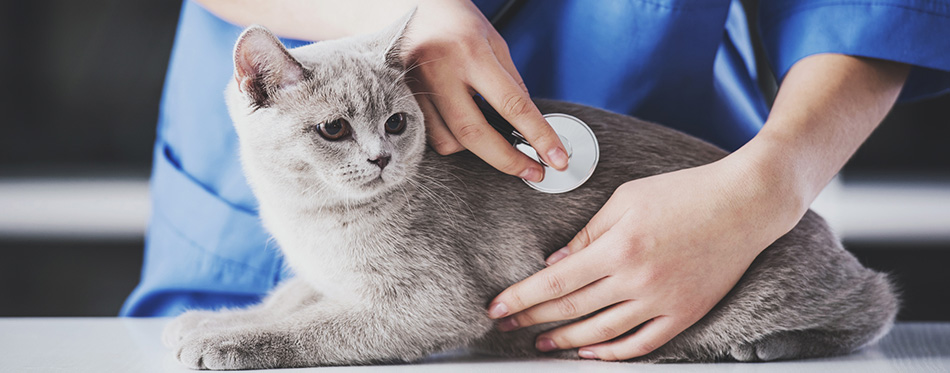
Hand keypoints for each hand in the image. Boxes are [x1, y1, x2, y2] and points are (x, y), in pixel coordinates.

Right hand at [402, 0, 567, 180]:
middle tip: (532, 171)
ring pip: (449, 141)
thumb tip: (529, 125)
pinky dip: (452, 139)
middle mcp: (440, 71)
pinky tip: (463, 126)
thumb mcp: (493, 42)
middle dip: (508, 160)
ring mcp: (416, 88)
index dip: (539, 136)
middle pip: (475, 134)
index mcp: (470, 52)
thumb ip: (511, 83)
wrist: (406, 3)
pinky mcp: (401, 100)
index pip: (513, 105)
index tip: (556, 159)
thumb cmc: (453, 18)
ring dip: (476, 149)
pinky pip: (430, 135)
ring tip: (491, 135)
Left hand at [486, 157, 803, 359]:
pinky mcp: (686, 313)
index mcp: (618, 246)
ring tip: (542, 343)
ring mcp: (663, 300)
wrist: (745, 204)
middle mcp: (638, 279)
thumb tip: (555, 263)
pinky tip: (590, 353)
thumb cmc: (684, 192)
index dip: (522, 298)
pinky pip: (643, 343)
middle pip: (573, 309)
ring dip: (567, 340)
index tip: (496, 308)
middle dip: (534, 319)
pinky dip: (613, 353)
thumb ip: (588, 233)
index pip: (556, 281)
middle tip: (507, 327)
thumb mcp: (626, 199)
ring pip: (603, 332)